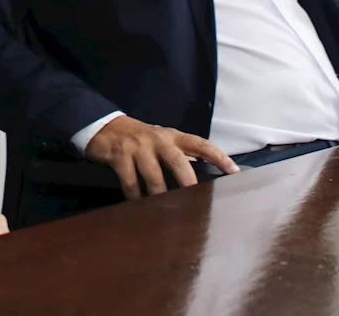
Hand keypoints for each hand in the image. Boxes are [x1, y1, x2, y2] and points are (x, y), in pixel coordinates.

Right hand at [83, 115, 239, 199]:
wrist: (104, 127)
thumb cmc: (138, 137)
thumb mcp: (161, 140)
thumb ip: (180, 152)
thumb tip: (202, 166)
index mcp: (172, 136)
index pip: (200, 144)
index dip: (218, 156)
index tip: (233, 171)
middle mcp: (157, 140)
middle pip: (177, 160)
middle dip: (187, 181)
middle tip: (196, 199)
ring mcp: (138, 147)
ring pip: (154, 175)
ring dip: (160, 195)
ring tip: (165, 211)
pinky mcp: (120, 156)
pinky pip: (131, 182)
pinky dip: (135, 197)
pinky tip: (137, 205)